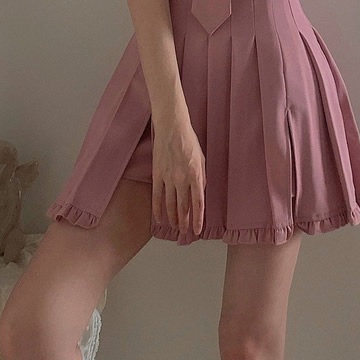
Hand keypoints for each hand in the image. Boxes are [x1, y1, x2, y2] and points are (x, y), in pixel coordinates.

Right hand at [151, 110, 205, 240]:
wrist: (172, 126)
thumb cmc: (189, 140)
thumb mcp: (202, 159)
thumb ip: (201, 178)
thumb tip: (199, 194)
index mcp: (196, 175)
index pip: (198, 204)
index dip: (198, 220)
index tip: (197, 230)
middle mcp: (182, 180)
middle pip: (184, 208)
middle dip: (185, 222)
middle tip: (184, 233)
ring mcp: (168, 178)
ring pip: (170, 205)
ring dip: (173, 218)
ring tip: (174, 228)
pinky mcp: (157, 174)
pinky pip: (157, 196)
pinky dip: (157, 209)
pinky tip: (159, 219)